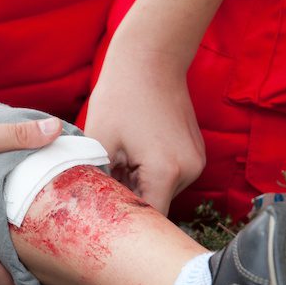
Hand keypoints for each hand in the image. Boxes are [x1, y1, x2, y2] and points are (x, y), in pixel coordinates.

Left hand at [83, 43, 204, 213]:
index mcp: (167, 171)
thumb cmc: (121, 95)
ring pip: (161, 191)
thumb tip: (89, 208)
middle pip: (155, 205)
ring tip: (116, 162)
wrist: (151, 56)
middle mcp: (189, 171)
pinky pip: (169, 175)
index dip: (125, 226)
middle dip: (128, 201)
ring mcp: (196, 162)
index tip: (104, 228)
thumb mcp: (100, 141)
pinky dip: (149, 172)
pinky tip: (131, 152)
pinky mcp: (195, 153)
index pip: (148, 219)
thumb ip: (97, 180)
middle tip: (100, 189)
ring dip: (137, 185)